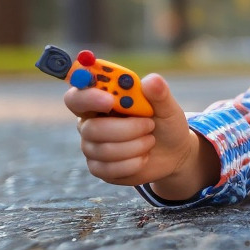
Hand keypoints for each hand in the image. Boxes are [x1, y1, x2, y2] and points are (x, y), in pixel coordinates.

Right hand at [65, 73, 219, 199]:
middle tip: (149, 125)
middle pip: (91, 128)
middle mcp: (89, 123)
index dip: (87, 98)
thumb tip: (151, 80)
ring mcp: (91, 147)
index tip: (109, 101)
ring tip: (150, 140)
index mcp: (99, 101)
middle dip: (126, 129)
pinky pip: (109, 169)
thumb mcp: (167, 106)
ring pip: (103, 150)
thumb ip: (159, 93)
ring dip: (135, 146)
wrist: (173, 153)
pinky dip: (133, 164)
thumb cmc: (165, 123)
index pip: (76, 97)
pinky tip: (144, 158)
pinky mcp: (99, 168)